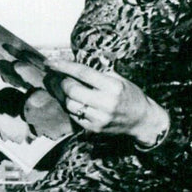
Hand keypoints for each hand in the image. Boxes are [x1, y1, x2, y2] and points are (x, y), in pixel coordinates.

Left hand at [50, 59, 168, 144]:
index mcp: (113, 87)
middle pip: (72, 90)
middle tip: (63, 79)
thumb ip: (99, 72)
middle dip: (63, 82)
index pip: (83, 73)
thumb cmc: (130, 95)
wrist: (141, 120)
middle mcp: (106, 103)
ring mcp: (99, 118)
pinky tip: (77, 102)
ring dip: (66, 96)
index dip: (64, 66)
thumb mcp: (119, 79)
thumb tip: (74, 65)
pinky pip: (74, 116)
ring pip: (70, 104)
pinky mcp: (94, 128)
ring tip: (71, 90)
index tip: (50, 62)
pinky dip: (72, 107)